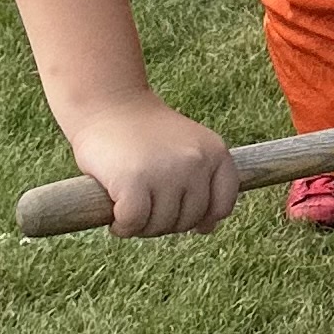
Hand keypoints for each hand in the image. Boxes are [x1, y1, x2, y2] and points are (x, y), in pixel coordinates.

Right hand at [68, 93, 239, 237]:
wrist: (110, 104)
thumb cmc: (146, 133)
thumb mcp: (187, 148)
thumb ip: (201, 182)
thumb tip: (208, 229)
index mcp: (215, 152)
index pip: (223, 203)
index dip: (202, 217)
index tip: (180, 213)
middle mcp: (196, 162)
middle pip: (187, 220)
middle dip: (164, 222)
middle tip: (144, 204)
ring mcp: (166, 172)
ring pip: (159, 226)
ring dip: (141, 226)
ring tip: (129, 204)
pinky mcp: (133, 182)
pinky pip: (132, 224)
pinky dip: (122, 227)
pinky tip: (115, 213)